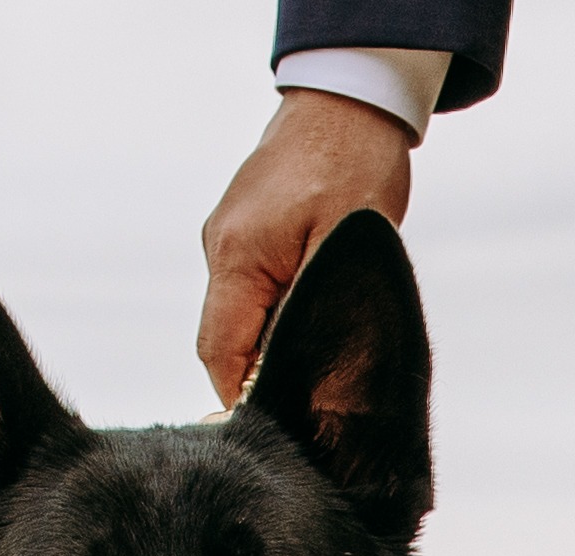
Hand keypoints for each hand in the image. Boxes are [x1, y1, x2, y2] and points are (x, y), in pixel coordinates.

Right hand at [198, 90, 418, 405]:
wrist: (348, 104)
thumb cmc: (355, 167)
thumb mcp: (342, 252)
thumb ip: (309, 317)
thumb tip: (290, 379)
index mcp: (236, 260)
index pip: (220, 357)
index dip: (241, 402)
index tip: (270, 433)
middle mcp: (220, 251)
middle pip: (225, 344)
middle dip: (257, 381)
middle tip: (299, 413)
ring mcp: (228, 240)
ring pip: (239, 321)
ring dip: (269, 348)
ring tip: (314, 371)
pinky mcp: (245, 234)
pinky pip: (251, 294)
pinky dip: (274, 318)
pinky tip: (307, 325)